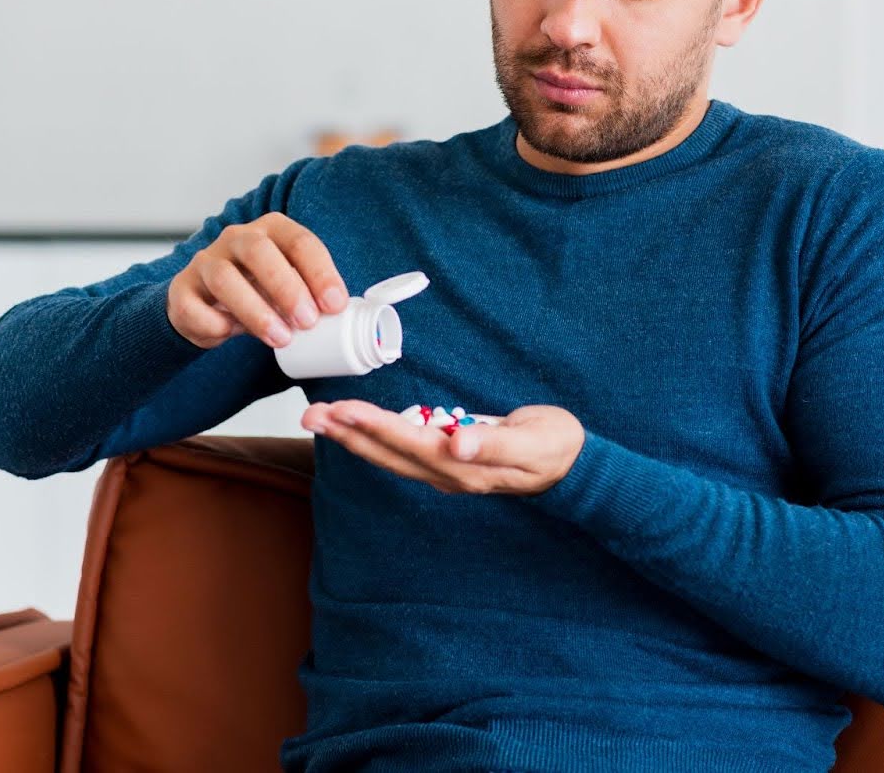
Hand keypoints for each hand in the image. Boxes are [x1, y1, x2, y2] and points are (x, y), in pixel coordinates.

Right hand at [167, 212, 348, 349]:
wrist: (204, 304)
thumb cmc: (256, 291)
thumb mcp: (286, 285)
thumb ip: (309, 294)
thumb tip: (339, 316)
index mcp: (270, 231)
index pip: (299, 241)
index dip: (320, 272)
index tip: (334, 305)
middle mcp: (236, 239)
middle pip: (259, 251)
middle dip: (287, 287)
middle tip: (308, 321)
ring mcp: (205, 262)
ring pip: (224, 278)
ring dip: (256, 311)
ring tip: (280, 339)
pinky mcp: (181, 290)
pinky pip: (194, 306)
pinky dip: (216, 324)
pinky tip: (232, 334)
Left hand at [301, 400, 584, 495]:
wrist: (572, 468)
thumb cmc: (554, 448)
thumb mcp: (532, 443)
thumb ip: (493, 444)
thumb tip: (457, 443)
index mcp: (464, 466)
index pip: (410, 443)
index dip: (375, 427)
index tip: (343, 410)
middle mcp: (447, 473)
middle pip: (388, 454)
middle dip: (348, 434)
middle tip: (311, 415)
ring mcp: (445, 471)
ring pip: (389, 455)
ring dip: (354, 437)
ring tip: (322, 419)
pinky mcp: (447, 462)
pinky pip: (401, 452)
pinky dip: (374, 439)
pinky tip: (356, 428)